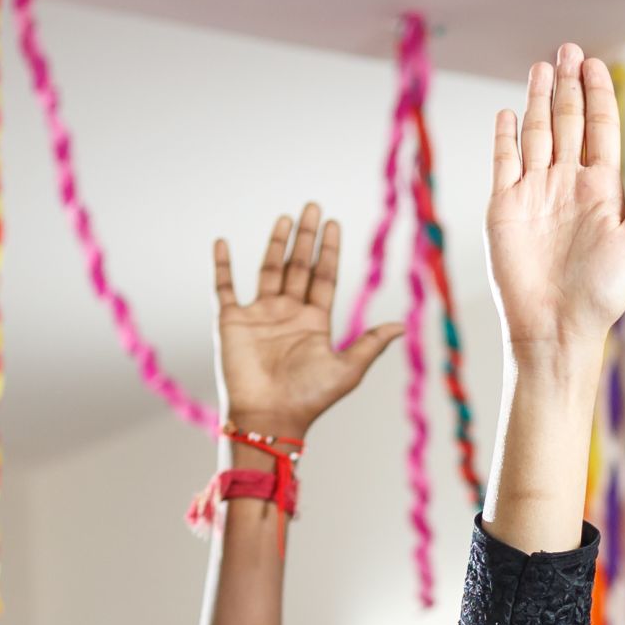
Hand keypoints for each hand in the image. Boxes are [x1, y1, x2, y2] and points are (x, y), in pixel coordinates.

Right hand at [213, 204, 399, 437]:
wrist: (269, 417)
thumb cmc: (309, 398)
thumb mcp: (347, 369)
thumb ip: (371, 344)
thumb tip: (402, 326)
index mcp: (314, 322)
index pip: (324, 277)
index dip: (329, 251)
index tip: (334, 224)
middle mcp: (287, 314)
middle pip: (299, 266)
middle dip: (307, 238)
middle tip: (313, 207)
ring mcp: (259, 316)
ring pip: (269, 269)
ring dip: (277, 243)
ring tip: (286, 217)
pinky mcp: (232, 322)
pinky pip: (224, 287)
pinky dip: (222, 265)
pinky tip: (222, 242)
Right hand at [485, 44, 624, 365]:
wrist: (555, 327)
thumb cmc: (602, 294)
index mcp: (602, 189)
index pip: (600, 129)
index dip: (599, 95)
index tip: (594, 64)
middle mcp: (567, 184)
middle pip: (568, 122)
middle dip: (568, 86)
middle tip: (568, 49)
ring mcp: (534, 193)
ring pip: (536, 134)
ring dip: (538, 100)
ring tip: (542, 67)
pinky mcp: (504, 206)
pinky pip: (504, 161)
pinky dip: (506, 135)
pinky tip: (509, 112)